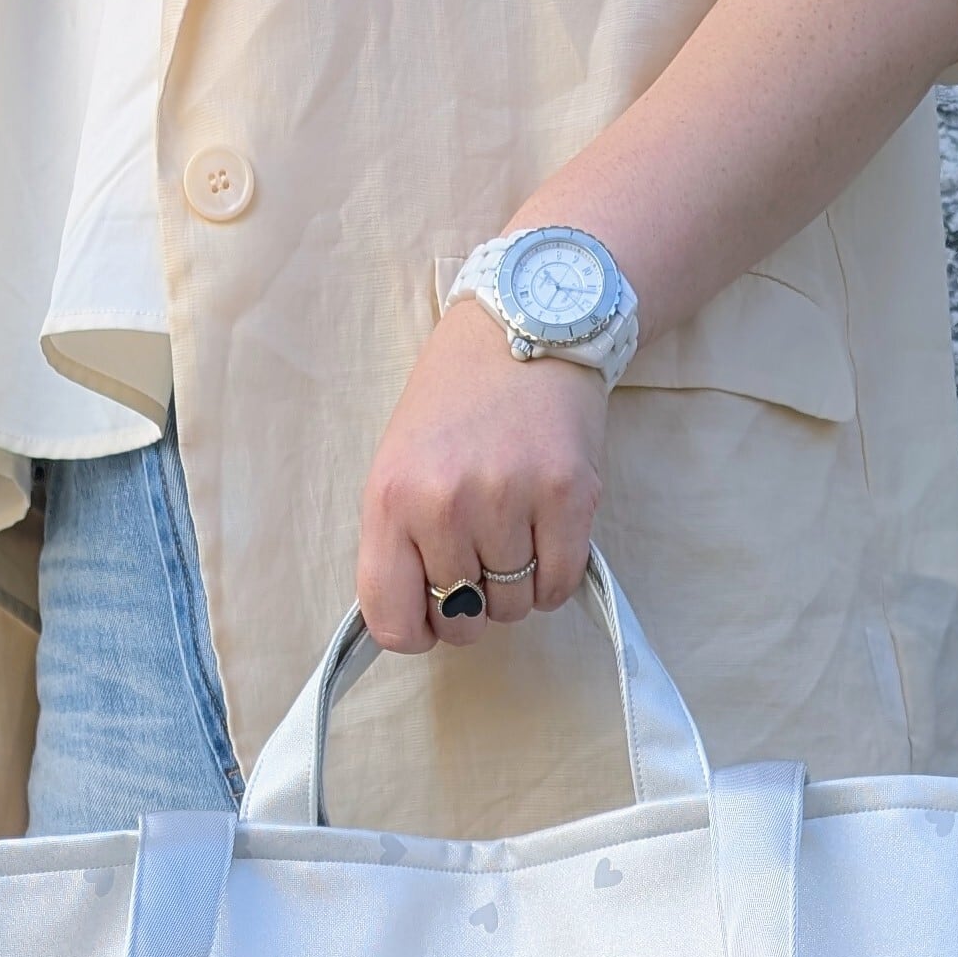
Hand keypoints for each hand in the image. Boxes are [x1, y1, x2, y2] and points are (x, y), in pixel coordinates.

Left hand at [355, 299, 608, 654]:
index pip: (393, 622)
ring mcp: (508, 499)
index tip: (431, 612)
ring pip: (513, 607)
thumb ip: (399, 546)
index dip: (416, 632)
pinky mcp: (567, 495)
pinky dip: (554, 577)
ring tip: (513, 526)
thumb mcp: (399, 466)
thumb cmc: (456, 404)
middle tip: (480, 551)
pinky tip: (545, 533)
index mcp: (390, 500)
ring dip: (517, 584)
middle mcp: (444, 503)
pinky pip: (558, 586)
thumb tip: (418, 623)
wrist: (525, 324)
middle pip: (461, 619)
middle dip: (472, 602)